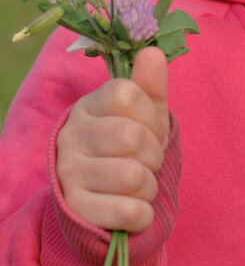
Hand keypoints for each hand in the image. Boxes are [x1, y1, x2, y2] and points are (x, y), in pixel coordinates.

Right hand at [56, 46, 169, 231]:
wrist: (102, 200)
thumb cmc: (130, 149)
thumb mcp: (144, 114)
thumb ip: (150, 84)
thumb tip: (152, 52)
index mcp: (88, 105)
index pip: (127, 94)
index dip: (150, 115)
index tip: (149, 129)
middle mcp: (71, 135)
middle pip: (132, 137)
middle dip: (154, 154)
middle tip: (147, 161)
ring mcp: (69, 173)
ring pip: (133, 176)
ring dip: (150, 185)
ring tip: (139, 184)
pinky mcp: (76, 210)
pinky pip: (130, 212)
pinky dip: (144, 213)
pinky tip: (134, 208)